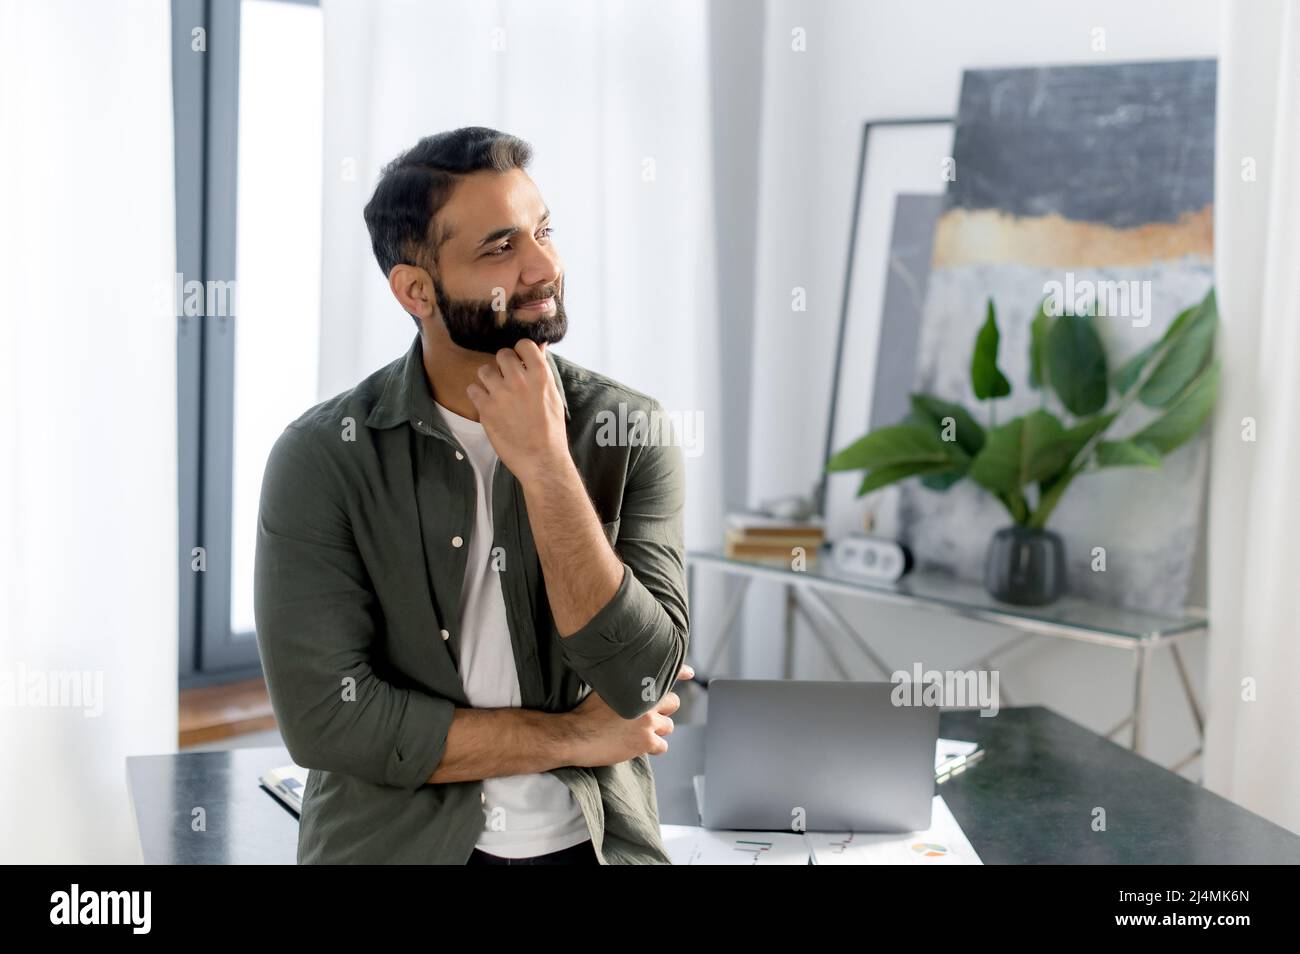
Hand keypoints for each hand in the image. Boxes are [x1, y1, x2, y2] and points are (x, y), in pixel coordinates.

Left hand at [465, 340, 567, 482]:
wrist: (541, 460)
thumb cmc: (551, 430)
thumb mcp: (554, 396)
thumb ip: (543, 371)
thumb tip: (540, 347)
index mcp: (540, 375)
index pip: (523, 345)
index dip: (520, 352)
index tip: (520, 362)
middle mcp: (519, 380)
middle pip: (502, 355)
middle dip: (503, 365)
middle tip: (507, 380)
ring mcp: (500, 394)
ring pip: (484, 370)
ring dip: (488, 379)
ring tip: (496, 392)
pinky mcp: (485, 409)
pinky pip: (472, 389)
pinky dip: (478, 396)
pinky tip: (487, 404)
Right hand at [563, 665, 693, 766]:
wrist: (575, 735)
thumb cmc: (584, 712)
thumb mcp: (602, 687)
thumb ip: (621, 682)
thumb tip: (629, 680)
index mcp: (637, 686)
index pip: (666, 674)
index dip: (680, 672)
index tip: (690, 673)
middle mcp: (647, 702)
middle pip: (673, 703)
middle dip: (664, 708)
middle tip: (650, 714)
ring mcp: (648, 722)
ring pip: (669, 726)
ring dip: (659, 729)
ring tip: (641, 731)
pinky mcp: (646, 742)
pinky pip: (662, 745)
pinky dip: (654, 746)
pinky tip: (640, 745)